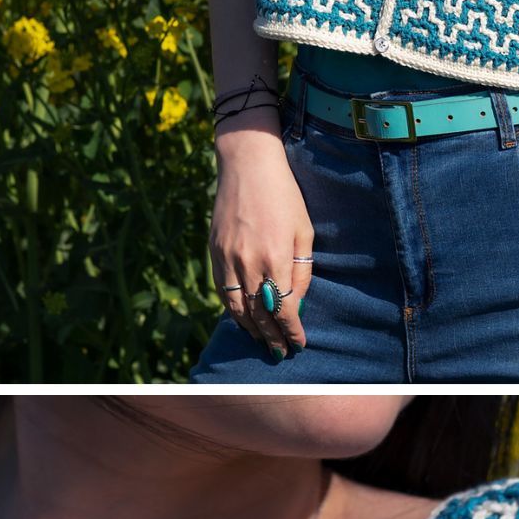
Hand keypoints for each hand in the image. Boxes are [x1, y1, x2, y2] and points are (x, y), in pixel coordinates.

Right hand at [209, 118, 314, 359]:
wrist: (247, 164)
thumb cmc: (284, 195)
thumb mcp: (304, 231)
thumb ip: (302, 270)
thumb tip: (296, 303)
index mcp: (275, 258)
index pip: (283, 309)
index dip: (292, 331)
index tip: (300, 344)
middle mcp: (248, 263)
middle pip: (259, 313)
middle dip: (272, 337)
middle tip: (281, 353)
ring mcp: (227, 258)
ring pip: (236, 307)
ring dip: (250, 329)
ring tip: (263, 342)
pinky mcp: (214, 252)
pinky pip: (222, 290)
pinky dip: (232, 309)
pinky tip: (242, 319)